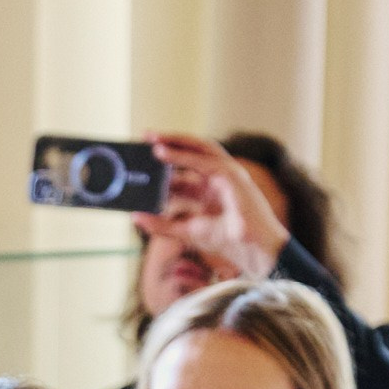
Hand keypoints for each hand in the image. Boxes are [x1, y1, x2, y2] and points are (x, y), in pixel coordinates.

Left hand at [137, 132, 279, 280]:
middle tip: (145, 137)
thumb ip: (161, 225)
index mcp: (209, 190)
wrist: (253, 251)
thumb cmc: (227, 242)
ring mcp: (227, 174)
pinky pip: (204, 161)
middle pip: (192, 153)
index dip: (163, 165)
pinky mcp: (232, 176)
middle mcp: (217, 178)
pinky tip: (163, 153)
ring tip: (152, 138)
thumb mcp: (185, 232)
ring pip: (199, 149)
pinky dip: (183, 156)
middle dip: (169, 144)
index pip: (183, 171)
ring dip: (175, 142)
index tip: (141, 159)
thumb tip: (135, 216)